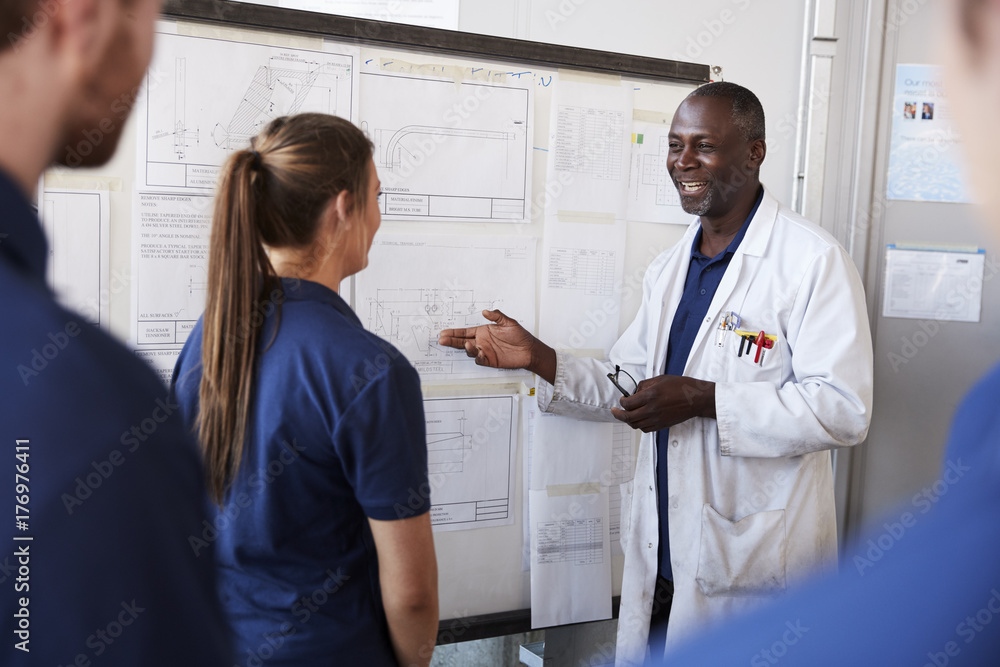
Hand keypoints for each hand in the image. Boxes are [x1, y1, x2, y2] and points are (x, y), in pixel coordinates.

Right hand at [437, 309, 555, 382]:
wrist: (529, 350)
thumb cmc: (520, 336)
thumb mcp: (509, 322)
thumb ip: (497, 316)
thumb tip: (485, 311)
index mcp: (483, 331)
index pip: (465, 332)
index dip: (454, 332)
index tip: (444, 332)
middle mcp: (482, 341)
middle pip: (462, 341)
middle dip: (452, 341)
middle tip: (442, 340)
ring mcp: (485, 351)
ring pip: (470, 351)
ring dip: (466, 348)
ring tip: (466, 344)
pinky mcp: (490, 360)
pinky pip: (480, 359)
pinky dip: (477, 356)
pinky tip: (478, 352)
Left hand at [610, 375, 715, 431]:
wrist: (696, 399)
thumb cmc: (681, 387)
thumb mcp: (660, 379)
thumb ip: (644, 385)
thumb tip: (634, 392)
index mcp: (651, 395)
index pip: (628, 403)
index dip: (621, 402)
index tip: (622, 399)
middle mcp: (652, 409)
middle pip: (628, 417)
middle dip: (618, 414)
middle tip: (614, 410)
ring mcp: (657, 419)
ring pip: (635, 425)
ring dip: (628, 420)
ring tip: (626, 415)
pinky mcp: (662, 425)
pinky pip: (645, 429)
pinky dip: (638, 425)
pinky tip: (638, 420)